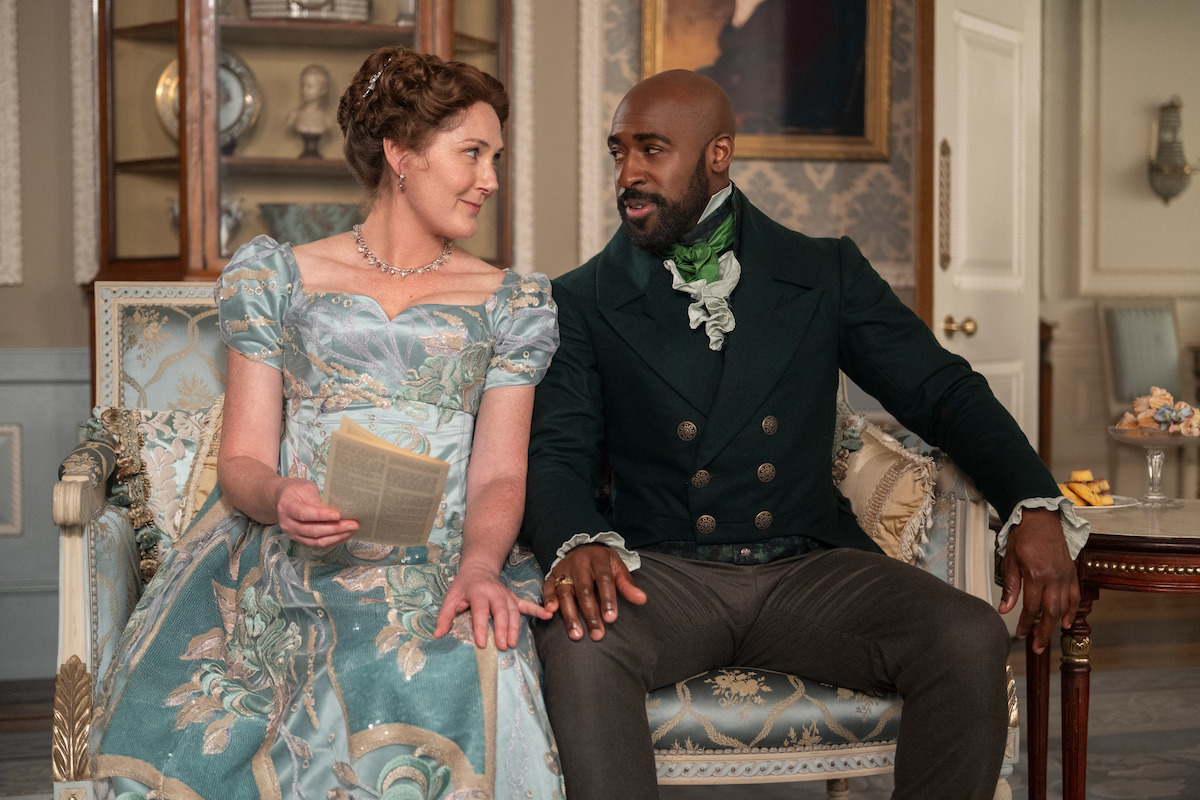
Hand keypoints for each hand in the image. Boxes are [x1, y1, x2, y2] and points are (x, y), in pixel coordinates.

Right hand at [275, 478, 357, 546]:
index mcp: (286, 507)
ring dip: (337, 537)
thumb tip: (335, 511)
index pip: (304, 514)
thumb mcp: (305, 487)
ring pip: (317, 541)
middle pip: (313, 531)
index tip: (338, 514)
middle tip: (353, 524)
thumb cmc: (296, 490)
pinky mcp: (301, 540)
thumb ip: (317, 499)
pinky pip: (319, 545)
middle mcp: (288, 524)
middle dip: (336, 528)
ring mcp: (294, 534)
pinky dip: (334, 541)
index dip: (322, 515)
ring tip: (352, 530)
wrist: (281, 499)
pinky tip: (345, 535)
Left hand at [433, 563, 551, 649]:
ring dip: (514, 627)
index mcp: (478, 592)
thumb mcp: (450, 598)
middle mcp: (495, 593)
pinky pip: (526, 605)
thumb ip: (444, 616)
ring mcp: (506, 596)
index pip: (480, 610)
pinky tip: (547, 615)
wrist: (479, 569)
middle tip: (502, 646)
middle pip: (501, 612)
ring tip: (512, 643)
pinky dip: (537, 610)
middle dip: (502, 629)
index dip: (480, 626)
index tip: (480, 643)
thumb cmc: (464, 586)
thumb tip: (438, 634)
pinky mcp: (513, 598)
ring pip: (513, 611)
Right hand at [542, 544, 646, 641]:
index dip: (607, 599)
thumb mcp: (617, 568)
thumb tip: (642, 599)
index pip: (604, 580)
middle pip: (584, 590)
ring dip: (570, 614)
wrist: (582, 547)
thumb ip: (627, 585)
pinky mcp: (552, 575)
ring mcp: (564, 570)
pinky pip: (547, 588)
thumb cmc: (603, 563)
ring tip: (576, 634)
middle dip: (590, 613)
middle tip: (597, 634)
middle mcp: (579, 563)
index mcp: (598, 559)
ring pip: (565, 592)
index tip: (611, 619)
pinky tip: (551, 612)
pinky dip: (548, 599)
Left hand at [998, 508, 1080, 653]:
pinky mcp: (1072, 572)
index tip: (1020, 634)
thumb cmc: (1024, 536)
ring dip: (1056, 625)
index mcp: (1036, 575)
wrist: (1040, 518)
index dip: (1026, 624)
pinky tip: (1066, 621)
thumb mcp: (1010, 560)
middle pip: (1051, 612)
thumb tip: (1005, 609)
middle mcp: (1054, 578)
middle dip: (1043, 632)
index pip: (1032, 607)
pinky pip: (1075, 596)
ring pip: (1064, 607)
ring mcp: (1065, 576)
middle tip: (1038, 648)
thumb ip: (1010, 587)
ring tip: (1048, 638)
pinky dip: (1072, 610)